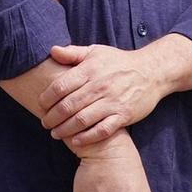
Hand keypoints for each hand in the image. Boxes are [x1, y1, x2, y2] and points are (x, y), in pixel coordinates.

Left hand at [39, 44, 168, 147]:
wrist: (151, 72)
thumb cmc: (118, 62)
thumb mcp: (96, 51)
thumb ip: (73, 53)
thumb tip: (52, 51)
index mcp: (90, 70)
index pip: (61, 86)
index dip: (47, 97)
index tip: (40, 104)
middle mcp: (99, 86)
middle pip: (69, 105)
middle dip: (52, 117)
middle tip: (44, 122)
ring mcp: (112, 102)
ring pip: (82, 119)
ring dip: (65, 129)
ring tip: (55, 133)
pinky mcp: (123, 115)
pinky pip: (102, 130)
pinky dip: (87, 137)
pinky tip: (75, 141)